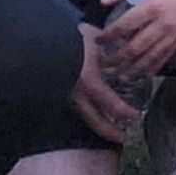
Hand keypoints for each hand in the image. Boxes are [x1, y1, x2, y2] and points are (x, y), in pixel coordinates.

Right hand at [67, 25, 143, 143]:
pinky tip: (93, 113)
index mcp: (90, 82)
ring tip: (109, 128)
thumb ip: (112, 46)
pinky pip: (75, 108)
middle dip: (110, 132)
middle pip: (95, 120)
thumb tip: (127, 48)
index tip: (136, 116)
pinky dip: (86, 114)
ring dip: (98, 124)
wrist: (40, 41)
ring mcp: (64, 95)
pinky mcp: (57, 94)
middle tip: (122, 138)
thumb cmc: (70, 36)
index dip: (125, 113)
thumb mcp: (95, 39)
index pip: (112, 105)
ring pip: (83, 116)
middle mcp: (76, 94)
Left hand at [99, 0, 175, 83]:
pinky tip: (143, 74)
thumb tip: (104, 1)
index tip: (98, 40)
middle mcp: (163, 23)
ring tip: (119, 77)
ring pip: (150, 57)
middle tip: (103, 65)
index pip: (123, 27)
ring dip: (132, 69)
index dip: (108, 36)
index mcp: (152, 5)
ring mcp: (175, 32)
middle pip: (134, 48)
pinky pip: (166, 56)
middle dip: (116, 59)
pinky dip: (153, 67)